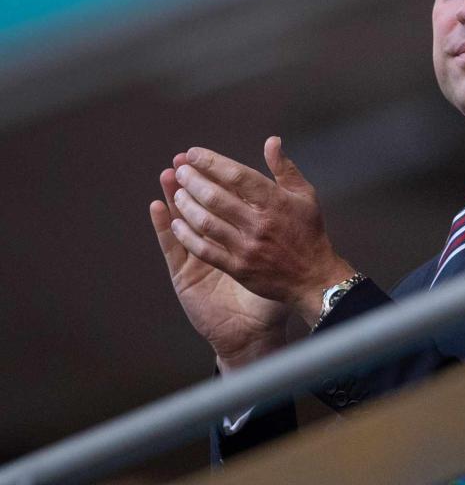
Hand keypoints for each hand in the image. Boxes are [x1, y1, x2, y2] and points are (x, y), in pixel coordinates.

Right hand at [150, 154, 290, 369]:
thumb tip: (287, 167)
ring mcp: (199, 257)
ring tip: (168, 175)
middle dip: (191, 181)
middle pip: (201, 204)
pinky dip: (164, 227)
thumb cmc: (277, 286)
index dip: (213, 174)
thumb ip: (285, 208)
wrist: (260, 329)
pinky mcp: (186, 275)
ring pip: (184, 221)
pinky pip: (174, 249)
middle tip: (182, 160)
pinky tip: (158, 208)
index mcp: (240, 230)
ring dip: (174, 197)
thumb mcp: (286, 243)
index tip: (201, 154)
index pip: (224, 195)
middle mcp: (218, 240)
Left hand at [167, 136, 354, 325]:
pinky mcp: (238, 268)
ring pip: (206, 222)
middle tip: (180, 170)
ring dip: (186, 205)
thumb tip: (271, 140)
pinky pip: (205, 250)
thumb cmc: (308, 232)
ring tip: (177, 192)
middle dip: (192, 180)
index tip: (193, 153)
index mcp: (276, 203)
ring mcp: (247, 248)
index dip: (212, 162)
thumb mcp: (305, 196)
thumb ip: (285, 168)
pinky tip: (176, 224)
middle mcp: (260, 224)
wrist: (313, 278)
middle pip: (216, 197)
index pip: (237, 176)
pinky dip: (187, 235)